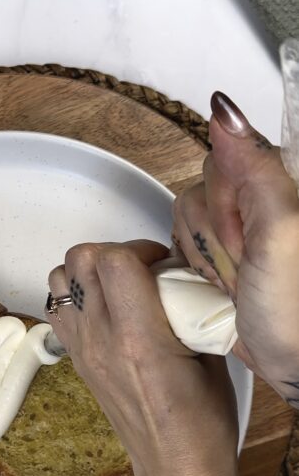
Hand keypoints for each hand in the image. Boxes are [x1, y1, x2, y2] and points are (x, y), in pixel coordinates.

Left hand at [47, 240, 242, 475]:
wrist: (177, 469)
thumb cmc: (203, 421)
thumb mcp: (209, 355)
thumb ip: (188, 307)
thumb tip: (178, 274)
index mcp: (138, 339)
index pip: (112, 260)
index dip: (139, 247)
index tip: (161, 262)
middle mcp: (101, 341)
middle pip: (78, 260)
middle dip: (112, 251)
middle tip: (142, 269)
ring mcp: (83, 351)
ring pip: (59, 278)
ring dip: (88, 271)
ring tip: (121, 286)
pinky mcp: (76, 361)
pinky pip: (58, 309)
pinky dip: (76, 296)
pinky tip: (107, 308)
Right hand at [172, 92, 298, 407]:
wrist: (295, 366)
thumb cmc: (295, 312)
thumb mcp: (280, 231)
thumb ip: (255, 167)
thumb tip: (223, 109)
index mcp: (284, 182)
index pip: (230, 155)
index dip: (227, 199)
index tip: (246, 237)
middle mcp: (267, 197)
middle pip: (206, 185)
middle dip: (216, 232)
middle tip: (245, 266)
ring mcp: (246, 225)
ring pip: (191, 214)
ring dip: (206, 256)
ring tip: (235, 283)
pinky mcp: (228, 249)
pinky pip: (188, 239)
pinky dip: (198, 268)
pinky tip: (221, 287)